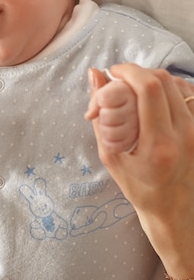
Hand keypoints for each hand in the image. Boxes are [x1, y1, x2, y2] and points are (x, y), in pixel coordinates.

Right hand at [88, 64, 193, 275]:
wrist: (172, 208)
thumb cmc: (137, 186)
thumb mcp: (110, 155)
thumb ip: (101, 115)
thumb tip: (95, 75)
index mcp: (158, 145)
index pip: (149, 90)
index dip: (128, 72)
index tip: (112, 74)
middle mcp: (183, 135)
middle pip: (163, 81)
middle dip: (137, 72)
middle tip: (120, 80)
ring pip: (177, 83)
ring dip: (153, 79)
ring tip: (136, 90)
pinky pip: (188, 93)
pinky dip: (170, 87)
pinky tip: (155, 97)